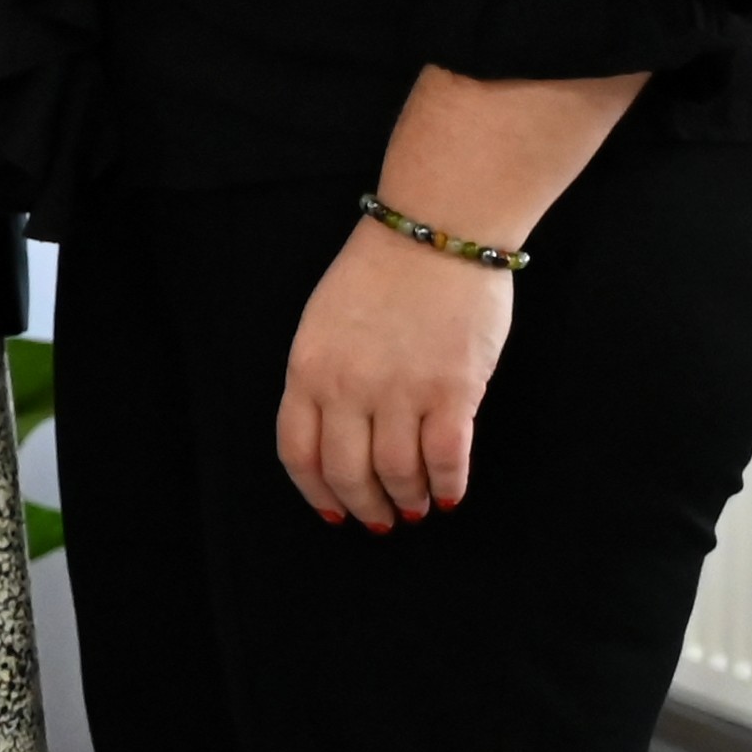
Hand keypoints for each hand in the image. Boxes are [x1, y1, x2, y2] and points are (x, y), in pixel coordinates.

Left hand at [276, 224, 512, 524]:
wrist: (436, 231)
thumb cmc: (380, 273)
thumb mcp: (323, 325)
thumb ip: (323, 379)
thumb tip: (339, 437)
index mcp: (307, 370)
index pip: (298, 453)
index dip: (316, 492)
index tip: (333, 513)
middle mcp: (347, 387)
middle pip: (347, 472)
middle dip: (364, 506)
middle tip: (382, 520)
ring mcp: (400, 390)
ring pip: (397, 473)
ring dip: (408, 499)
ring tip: (418, 506)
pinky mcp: (453, 390)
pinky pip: (447, 456)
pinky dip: (448, 483)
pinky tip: (450, 493)